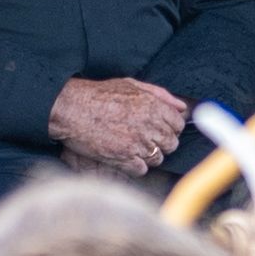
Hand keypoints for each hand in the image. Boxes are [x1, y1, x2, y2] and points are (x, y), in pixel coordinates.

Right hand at [48, 76, 191, 175]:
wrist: (71, 109)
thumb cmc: (99, 95)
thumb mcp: (131, 85)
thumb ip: (160, 94)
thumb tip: (183, 106)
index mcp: (153, 106)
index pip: (178, 124)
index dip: (170, 127)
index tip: (159, 128)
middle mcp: (149, 125)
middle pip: (171, 143)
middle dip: (161, 142)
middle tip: (145, 138)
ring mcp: (137, 143)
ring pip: (158, 159)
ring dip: (148, 155)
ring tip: (132, 146)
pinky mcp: (123, 158)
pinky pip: (141, 170)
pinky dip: (134, 166)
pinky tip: (124, 156)